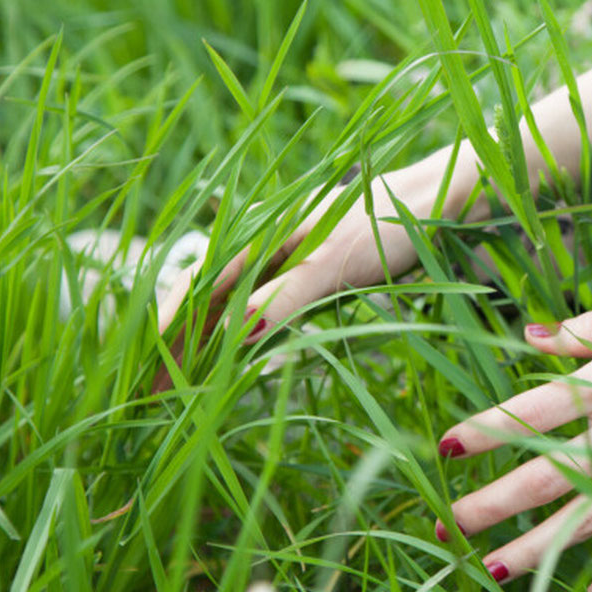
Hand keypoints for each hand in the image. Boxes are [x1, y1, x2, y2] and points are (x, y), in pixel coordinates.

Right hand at [153, 152, 472, 389]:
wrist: (449, 199)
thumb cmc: (393, 220)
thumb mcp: (337, 260)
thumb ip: (286, 295)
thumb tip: (236, 334)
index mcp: (264, 232)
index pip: (200, 282)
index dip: (169, 322)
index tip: (142, 364)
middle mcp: (273, 245)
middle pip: (211, 300)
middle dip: (179, 343)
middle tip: (150, 393)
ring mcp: (298, 262)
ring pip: (237, 309)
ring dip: (208, 346)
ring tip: (180, 389)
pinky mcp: (324, 278)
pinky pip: (271, 313)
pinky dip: (248, 341)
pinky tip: (237, 366)